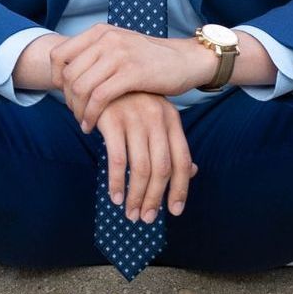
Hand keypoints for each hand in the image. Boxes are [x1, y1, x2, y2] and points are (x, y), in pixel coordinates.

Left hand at [53, 24, 208, 129]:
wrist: (185, 60)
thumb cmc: (149, 59)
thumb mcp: (119, 47)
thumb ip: (95, 55)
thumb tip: (67, 74)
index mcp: (99, 32)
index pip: (59, 54)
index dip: (55, 78)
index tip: (65, 95)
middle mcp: (106, 39)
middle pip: (68, 74)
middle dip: (67, 99)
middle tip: (76, 114)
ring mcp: (119, 54)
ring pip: (81, 87)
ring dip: (77, 110)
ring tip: (83, 122)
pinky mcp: (131, 73)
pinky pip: (99, 98)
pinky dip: (90, 115)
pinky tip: (92, 125)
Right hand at [95, 91, 197, 222]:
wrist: (101, 74)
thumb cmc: (130, 102)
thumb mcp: (155, 118)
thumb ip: (171, 144)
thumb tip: (191, 173)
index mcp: (171, 118)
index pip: (182, 160)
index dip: (180, 188)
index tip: (175, 211)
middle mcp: (157, 118)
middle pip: (162, 168)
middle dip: (155, 198)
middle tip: (147, 218)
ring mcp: (135, 118)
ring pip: (141, 168)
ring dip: (136, 196)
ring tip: (131, 213)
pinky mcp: (112, 119)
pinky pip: (117, 159)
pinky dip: (117, 182)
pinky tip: (114, 196)